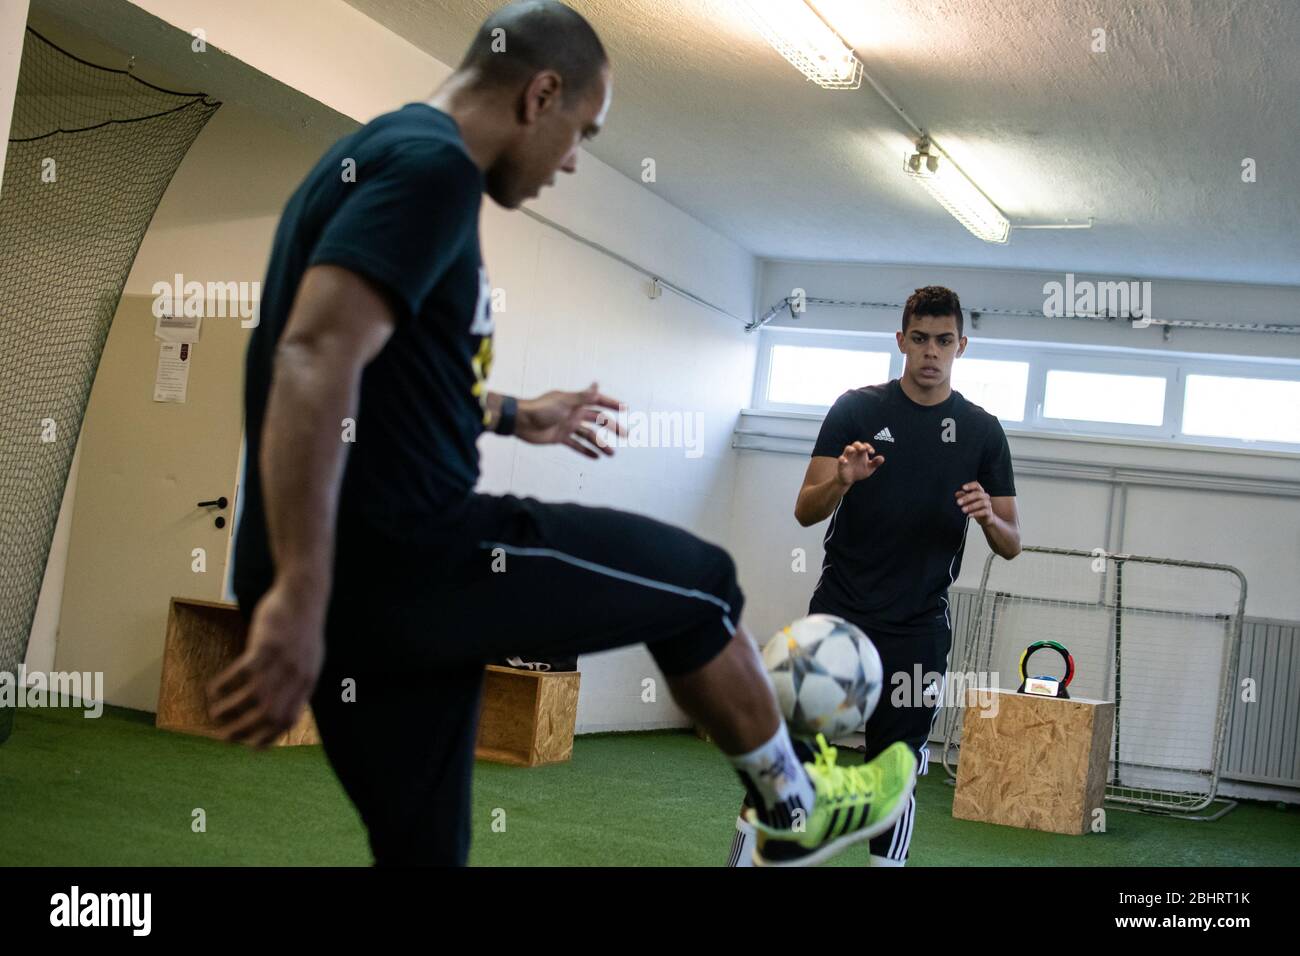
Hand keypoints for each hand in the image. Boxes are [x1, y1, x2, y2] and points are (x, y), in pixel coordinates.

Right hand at [207, 583, 324, 748]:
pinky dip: (224, 685)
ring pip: (252, 697)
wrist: (304, 596)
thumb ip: (300, 683)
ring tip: (214, 714)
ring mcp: (281, 661)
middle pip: (268, 715)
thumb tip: (291, 709)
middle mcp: (296, 676)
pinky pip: (241, 673)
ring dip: (229, 710)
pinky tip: (213, 690)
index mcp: (307, 682)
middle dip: (244, 731)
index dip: (269, 737)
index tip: (250, 746)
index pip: (288, 720)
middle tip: (223, 738)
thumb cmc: (303, 629)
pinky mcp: (265, 645)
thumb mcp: (311, 659)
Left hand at [516, 382, 624, 458]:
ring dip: (601, 444)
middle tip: (625, 435)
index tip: (625, 408)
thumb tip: (597, 384)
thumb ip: (582, 396)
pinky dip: (585, 451)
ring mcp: (568, 426)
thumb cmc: (540, 409)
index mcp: (576, 402)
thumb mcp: (564, 402)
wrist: (520, 422)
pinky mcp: (561, 437)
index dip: (611, 403)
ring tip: (611, 454)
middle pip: (597, 420)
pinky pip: (576, 445)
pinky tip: (595, 457)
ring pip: (589, 435)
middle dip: (612, 427)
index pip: (598, 401)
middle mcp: (574, 413)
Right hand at [837, 441, 884, 486]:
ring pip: (847, 448)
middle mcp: (854, 453)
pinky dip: (842, 459)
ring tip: (853, 451)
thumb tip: (882, 458)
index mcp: (861, 453)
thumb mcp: (869, 468)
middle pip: (856, 444)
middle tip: (863, 449)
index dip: (868, 447)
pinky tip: (845, 461)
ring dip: (850, 449)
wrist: (849, 480)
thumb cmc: (860, 471)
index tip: (872, 452)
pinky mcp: (841, 464)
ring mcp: (847, 457)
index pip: (865, 446)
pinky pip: (840, 459)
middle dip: (859, 445)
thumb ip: (875, 463)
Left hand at [956, 481, 993, 524]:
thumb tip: (957, 493)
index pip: (976, 485)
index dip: (970, 485)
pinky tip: (969, 515)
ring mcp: (988, 504)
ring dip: (971, 506)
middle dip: (967, 498)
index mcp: (979, 492)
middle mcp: (985, 496)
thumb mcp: (968, 501)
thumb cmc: (976, 507)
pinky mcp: (989, 512)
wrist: (986, 517)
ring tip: (963, 510)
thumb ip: (963, 496)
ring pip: (982, 503)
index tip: (963, 487)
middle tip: (958, 502)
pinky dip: (976, 513)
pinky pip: (984, 511)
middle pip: (978, 494)